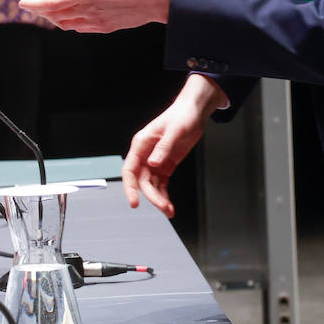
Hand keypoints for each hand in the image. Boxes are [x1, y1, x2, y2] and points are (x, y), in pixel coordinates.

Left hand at [18, 0, 175, 31]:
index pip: (52, 4)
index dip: (35, 5)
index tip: (22, 3)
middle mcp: (88, 10)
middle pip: (55, 16)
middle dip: (41, 11)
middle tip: (32, 5)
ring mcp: (96, 21)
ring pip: (66, 25)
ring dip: (54, 19)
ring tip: (48, 11)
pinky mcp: (105, 27)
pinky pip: (80, 29)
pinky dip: (70, 24)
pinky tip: (71, 17)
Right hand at [122, 77, 223, 215]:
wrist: (194, 112)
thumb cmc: (182, 116)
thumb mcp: (174, 131)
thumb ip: (163, 147)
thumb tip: (153, 163)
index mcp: (141, 144)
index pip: (129, 170)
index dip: (130, 187)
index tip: (134, 202)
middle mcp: (145, 154)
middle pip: (142, 181)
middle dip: (152, 196)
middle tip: (164, 207)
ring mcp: (155, 161)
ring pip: (152, 185)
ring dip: (159, 199)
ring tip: (169, 211)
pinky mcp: (165, 165)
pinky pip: (161, 184)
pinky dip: (165, 195)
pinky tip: (169, 205)